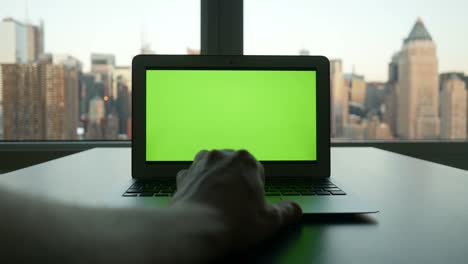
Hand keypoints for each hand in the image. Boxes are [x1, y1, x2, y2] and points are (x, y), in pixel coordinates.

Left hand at [171, 149, 301, 248]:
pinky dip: (197, 186)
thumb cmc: (233, 221)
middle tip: (236, 205)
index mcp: (246, 160)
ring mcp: (200, 163)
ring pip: (213, 169)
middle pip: (234, 167)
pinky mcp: (184, 175)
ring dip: (216, 180)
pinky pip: (193, 177)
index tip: (252, 204)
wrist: (196, 227)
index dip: (256, 190)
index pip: (257, 171)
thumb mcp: (269, 220)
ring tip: (218, 203)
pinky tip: (200, 202)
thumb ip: (285, 212)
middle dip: (235, 182)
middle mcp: (222, 156)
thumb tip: (295, 210)